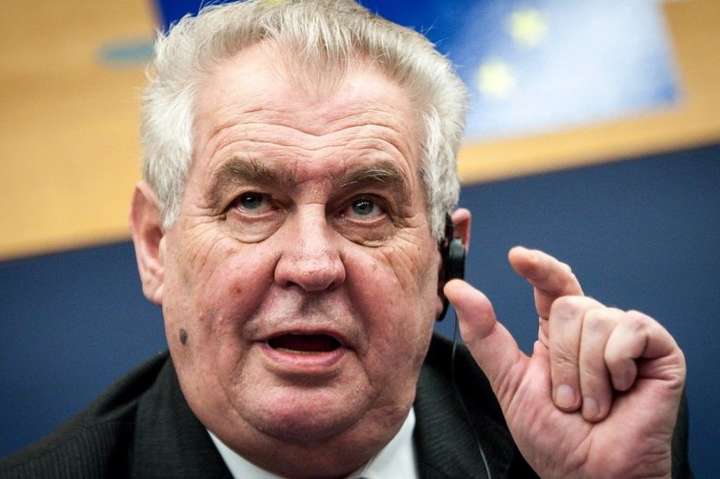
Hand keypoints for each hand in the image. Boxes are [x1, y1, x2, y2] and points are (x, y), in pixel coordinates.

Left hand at [445, 246, 685, 478]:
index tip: (516, 256)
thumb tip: (456, 290)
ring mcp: (626, 337)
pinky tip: (623, 390)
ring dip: (587, 373)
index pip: (552, 284)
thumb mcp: (508, 381)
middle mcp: (593, 329)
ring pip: (596, 318)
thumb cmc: (554, 437)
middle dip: (561, 360)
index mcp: (560, 333)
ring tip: (593, 405)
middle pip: (570, 305)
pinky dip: (616, 366)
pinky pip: (629, 330)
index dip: (538, 266)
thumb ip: (484, 335)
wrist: (590, 475)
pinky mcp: (658, 348)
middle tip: (568, 400)